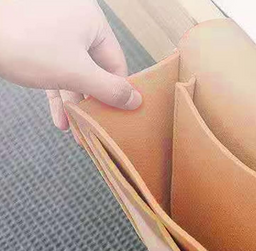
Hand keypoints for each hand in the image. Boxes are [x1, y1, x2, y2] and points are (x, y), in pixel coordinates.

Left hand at [0, 0, 141, 131]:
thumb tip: (136, 101)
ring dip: (75, 104)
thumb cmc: (26, 44)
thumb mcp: (76, 73)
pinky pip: (55, 70)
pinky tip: (61, 116)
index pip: (116, 65)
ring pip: (74, 73)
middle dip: (92, 104)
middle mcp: (76, 23)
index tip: (118, 118)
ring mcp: (54, 31)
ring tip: (77, 130)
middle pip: (95, 71)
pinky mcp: (36, 42)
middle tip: (96, 129)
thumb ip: (109, 90)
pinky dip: (59, 93)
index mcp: (92, 22)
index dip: (118, 94)